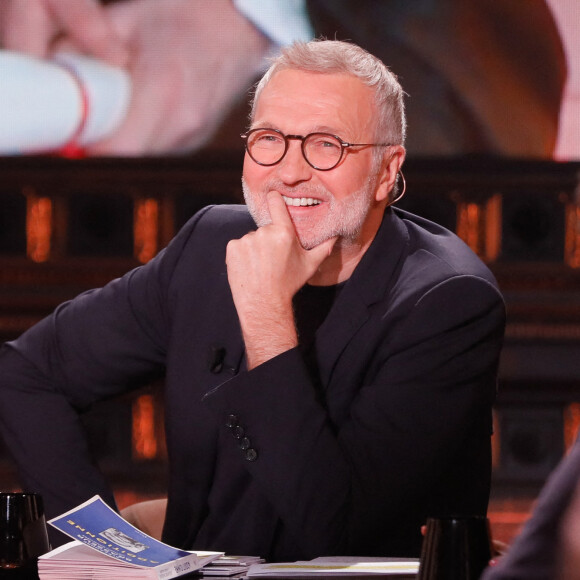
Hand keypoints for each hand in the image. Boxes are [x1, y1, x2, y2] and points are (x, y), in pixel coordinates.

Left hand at [0, 0, 269, 154]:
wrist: (235, 29)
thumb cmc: (185, 17)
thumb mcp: (126, 22)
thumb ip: (87, 55)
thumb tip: (56, 81)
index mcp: (164, 89)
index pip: (119, 149)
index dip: (90, 147)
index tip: (75, 133)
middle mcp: (183, 122)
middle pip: (128, 157)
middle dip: (104, 143)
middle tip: (92, 117)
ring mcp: (192, 137)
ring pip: (142, 157)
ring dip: (123, 141)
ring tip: (121, 108)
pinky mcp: (194, 142)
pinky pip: (158, 151)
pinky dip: (143, 137)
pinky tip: (145, 111)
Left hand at [227, 192, 336, 367]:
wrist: (264, 303)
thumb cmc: (288, 283)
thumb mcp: (310, 265)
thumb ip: (324, 247)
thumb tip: (336, 235)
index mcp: (283, 232)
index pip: (276, 202)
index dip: (274, 198)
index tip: (273, 196)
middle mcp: (264, 233)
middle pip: (265, 228)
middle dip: (268, 239)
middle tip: (272, 259)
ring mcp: (246, 240)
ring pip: (251, 238)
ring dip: (254, 248)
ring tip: (260, 266)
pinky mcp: (232, 248)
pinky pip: (238, 246)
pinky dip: (241, 254)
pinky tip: (249, 268)